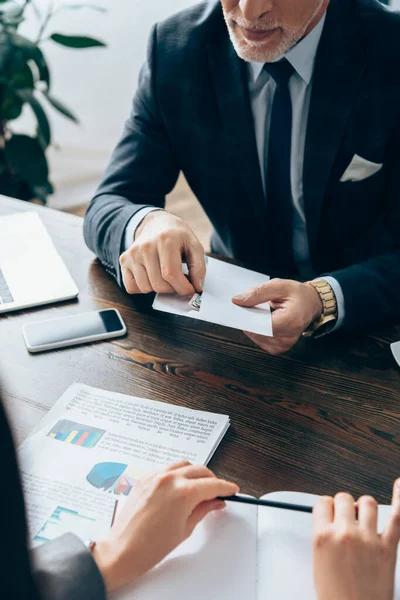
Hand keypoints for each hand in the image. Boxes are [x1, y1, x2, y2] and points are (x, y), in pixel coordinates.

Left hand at [92, 461, 238, 591]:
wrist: (122, 550)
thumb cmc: (150, 546)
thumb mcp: (185, 528)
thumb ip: (204, 510)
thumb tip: (215, 502)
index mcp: (182, 492)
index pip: (212, 484)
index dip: (225, 487)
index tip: (232, 490)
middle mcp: (169, 479)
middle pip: (200, 470)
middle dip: (212, 480)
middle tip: (217, 492)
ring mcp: (155, 476)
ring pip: (184, 465)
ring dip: (195, 473)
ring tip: (199, 489)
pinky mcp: (145, 477)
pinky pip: (167, 468)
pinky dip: (178, 474)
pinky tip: (180, 487)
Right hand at [119, 211, 205, 295]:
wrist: (157, 224)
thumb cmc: (177, 236)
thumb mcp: (194, 245)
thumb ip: (198, 267)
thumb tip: (197, 287)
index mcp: (165, 240)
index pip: (171, 274)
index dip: (183, 288)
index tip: (190, 290)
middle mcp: (146, 246)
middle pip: (159, 284)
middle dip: (173, 289)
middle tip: (179, 282)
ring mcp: (133, 254)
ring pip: (146, 288)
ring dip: (159, 289)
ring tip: (165, 276)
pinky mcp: (124, 260)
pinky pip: (132, 287)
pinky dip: (143, 288)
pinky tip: (151, 277)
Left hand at [232, 279, 321, 354]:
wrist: (312, 304)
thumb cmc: (298, 294)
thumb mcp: (279, 286)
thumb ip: (257, 293)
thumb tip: (238, 301)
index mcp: (291, 320)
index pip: (261, 324)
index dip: (247, 317)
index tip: (240, 308)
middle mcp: (289, 336)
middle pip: (258, 332)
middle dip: (248, 320)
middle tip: (247, 308)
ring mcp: (285, 344)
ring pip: (257, 338)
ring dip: (253, 326)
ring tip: (259, 314)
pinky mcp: (281, 348)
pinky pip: (262, 342)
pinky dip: (258, 333)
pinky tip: (263, 323)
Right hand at [313, 480, 399, 599]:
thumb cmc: (337, 598)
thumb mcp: (319, 565)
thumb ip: (324, 538)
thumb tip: (332, 523)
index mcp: (322, 537)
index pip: (323, 503)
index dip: (328, 507)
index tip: (330, 512)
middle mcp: (345, 533)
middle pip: (344, 498)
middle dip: (345, 506)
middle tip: (347, 519)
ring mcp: (368, 539)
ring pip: (367, 502)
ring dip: (365, 508)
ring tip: (365, 518)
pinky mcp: (388, 548)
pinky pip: (397, 516)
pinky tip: (399, 485)